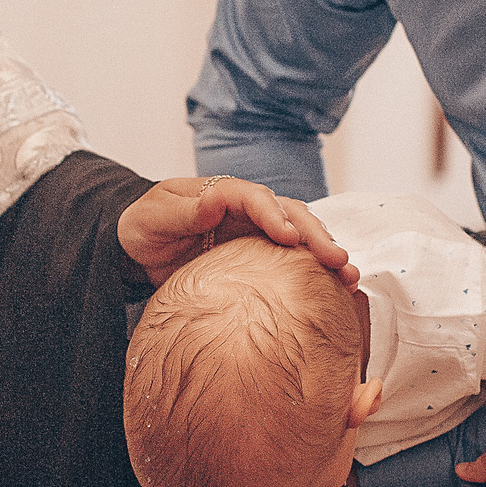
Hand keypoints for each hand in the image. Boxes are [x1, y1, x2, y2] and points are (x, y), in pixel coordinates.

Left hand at [118, 175, 358, 289]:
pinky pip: (292, 262)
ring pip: (301, 237)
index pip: (256, 198)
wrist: (136, 248)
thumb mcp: (156, 216)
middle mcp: (248, 210)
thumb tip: (215, 201)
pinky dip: (315, 274)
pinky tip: (337, 293)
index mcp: (224, 193)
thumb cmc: (145, 226)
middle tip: (338, 260)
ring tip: (349, 278)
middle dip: (316, 236)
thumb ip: (185, 210)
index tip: (290, 238)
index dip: (275, 215)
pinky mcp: (260, 258)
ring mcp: (257, 233)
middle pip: (291, 214)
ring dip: (326, 255)